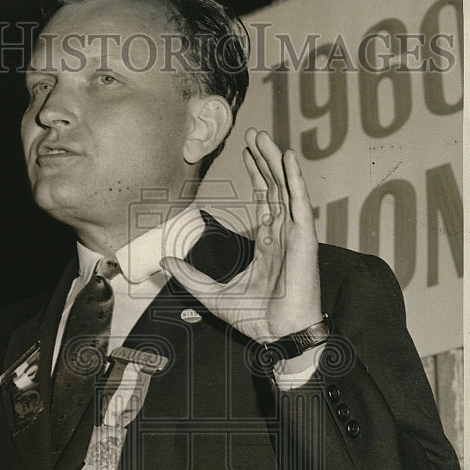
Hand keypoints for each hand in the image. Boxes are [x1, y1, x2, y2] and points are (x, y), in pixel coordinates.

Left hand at [162, 129, 321, 343]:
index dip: (256, 176)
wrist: (278, 336)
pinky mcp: (304, 241)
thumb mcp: (212, 295)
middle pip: (275, 188)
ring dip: (276, 162)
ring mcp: (295, 237)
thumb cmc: (256, 320)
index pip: (264, 201)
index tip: (246, 154)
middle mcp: (283, 236)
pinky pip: (300, 204)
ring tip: (265, 137)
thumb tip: (165, 262)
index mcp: (268, 245)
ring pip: (287, 189)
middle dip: (264, 161)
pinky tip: (287, 158)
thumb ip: (190, 276)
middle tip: (253, 134)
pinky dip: (295, 180)